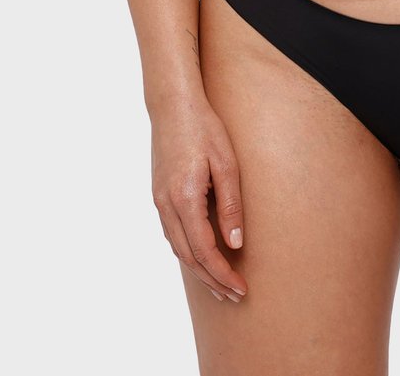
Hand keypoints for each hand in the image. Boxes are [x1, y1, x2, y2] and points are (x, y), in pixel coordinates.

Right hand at [150, 98, 248, 302]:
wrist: (173, 104)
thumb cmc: (204, 128)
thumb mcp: (227, 163)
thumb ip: (231, 205)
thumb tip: (236, 243)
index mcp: (184, 198)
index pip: (204, 251)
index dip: (222, 273)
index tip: (241, 288)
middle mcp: (166, 204)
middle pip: (188, 257)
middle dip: (212, 280)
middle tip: (234, 295)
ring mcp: (158, 199)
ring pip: (177, 248)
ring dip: (199, 269)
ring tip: (220, 284)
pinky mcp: (158, 193)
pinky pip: (172, 233)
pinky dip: (187, 251)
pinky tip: (200, 255)